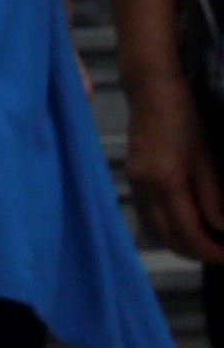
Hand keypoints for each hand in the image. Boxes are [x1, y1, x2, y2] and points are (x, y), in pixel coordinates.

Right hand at [129, 79, 223, 262]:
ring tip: (206, 243)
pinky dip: (168, 228)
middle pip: (168, 238)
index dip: (211, 251)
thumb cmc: (185, 120)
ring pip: (156, 230)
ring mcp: (134, 185)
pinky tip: (186, 224)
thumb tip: (220, 229)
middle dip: (196, 253)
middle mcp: (145, 189)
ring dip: (180, 243)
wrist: (149, 92)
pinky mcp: (133, 179)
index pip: (189, 232)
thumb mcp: (206, 159)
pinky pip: (149, 217)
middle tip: (221, 255)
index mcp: (166, 182)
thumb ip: (212, 198)